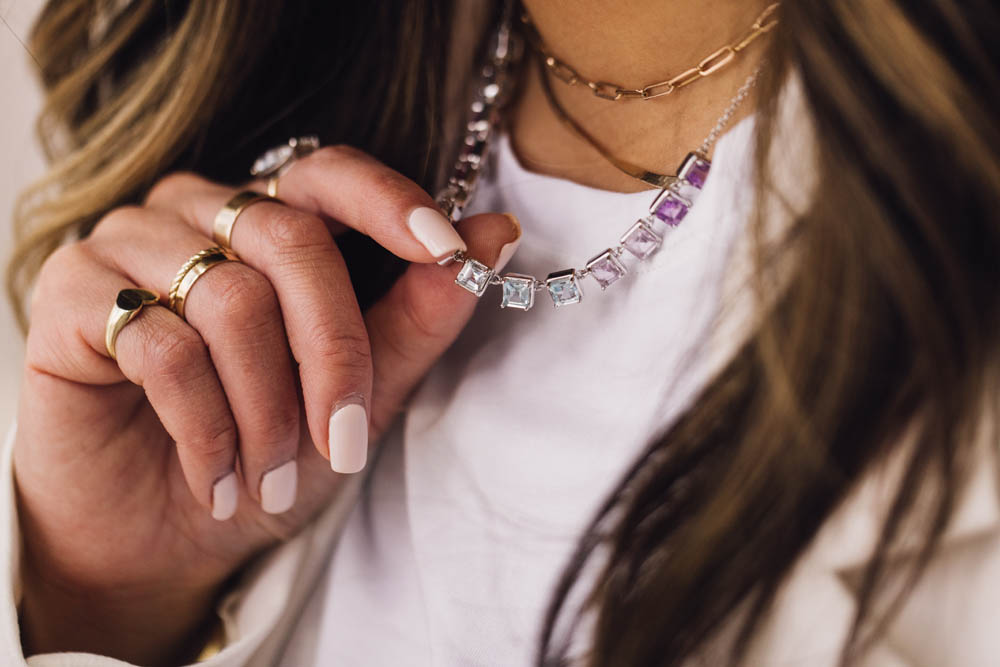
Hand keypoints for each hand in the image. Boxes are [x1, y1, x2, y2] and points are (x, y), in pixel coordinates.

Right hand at [13, 145, 519, 663]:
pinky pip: (160, 344)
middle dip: (334, 354)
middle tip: (343, 443)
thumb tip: (497, 234)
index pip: (329, 173)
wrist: (161, 534)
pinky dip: (205, 428)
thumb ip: (418, 313)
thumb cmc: (265, 450)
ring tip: (270, 476)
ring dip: (266, 409)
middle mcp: (196, 214)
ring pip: (230, 299)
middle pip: (290, 241)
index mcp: (268, 220)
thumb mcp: (360, 392)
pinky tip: (216, 480)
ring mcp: (128, 245)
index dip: (390, 204)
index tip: (451, 254)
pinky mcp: (68, 295)